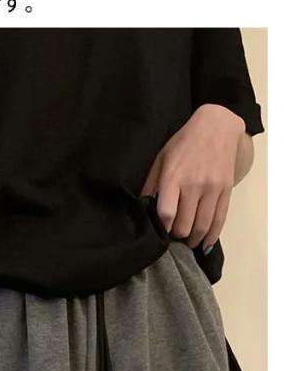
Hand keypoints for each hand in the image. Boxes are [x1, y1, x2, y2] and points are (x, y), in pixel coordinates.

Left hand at [141, 104, 244, 250]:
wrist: (216, 126)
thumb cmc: (183, 143)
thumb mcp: (161, 159)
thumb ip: (151, 184)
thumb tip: (143, 207)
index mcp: (173, 177)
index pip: (166, 213)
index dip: (162, 228)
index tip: (159, 233)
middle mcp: (194, 185)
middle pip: (184, 224)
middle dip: (177, 235)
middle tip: (173, 238)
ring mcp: (212, 188)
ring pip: (202, 225)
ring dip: (194, 239)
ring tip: (187, 243)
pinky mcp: (226, 190)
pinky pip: (220, 219)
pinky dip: (212, 235)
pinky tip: (205, 244)